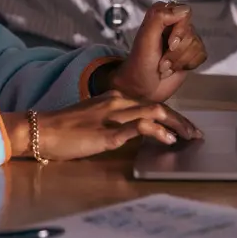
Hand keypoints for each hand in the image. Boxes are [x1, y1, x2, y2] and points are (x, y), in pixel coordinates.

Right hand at [1, 91, 201, 161]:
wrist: (40, 129)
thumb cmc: (64, 128)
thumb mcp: (93, 119)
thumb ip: (113, 122)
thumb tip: (134, 132)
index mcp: (113, 98)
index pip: (150, 104)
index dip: (172, 115)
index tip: (186, 126)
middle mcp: (116, 103)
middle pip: (158, 106)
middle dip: (181, 119)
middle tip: (196, 133)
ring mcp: (111, 117)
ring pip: (153, 113)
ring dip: (176, 124)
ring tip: (189, 136)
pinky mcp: (106, 133)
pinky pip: (137, 129)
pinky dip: (157, 132)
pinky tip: (168, 139)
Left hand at [100, 1, 207, 102]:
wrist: (142, 88)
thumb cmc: (140, 63)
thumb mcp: (145, 38)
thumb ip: (159, 17)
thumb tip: (182, 9)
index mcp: (161, 15)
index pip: (184, 12)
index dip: (179, 31)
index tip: (169, 44)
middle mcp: (174, 24)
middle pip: (191, 32)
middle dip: (176, 52)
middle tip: (161, 61)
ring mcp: (184, 39)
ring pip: (196, 45)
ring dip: (179, 61)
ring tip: (165, 66)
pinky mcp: (191, 53)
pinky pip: (202, 54)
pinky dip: (188, 65)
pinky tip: (175, 68)